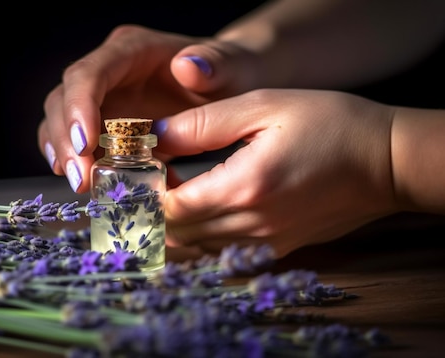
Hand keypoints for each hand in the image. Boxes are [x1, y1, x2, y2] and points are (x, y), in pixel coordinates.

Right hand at [38, 24, 262, 191]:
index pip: (90, 73)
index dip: (80, 107)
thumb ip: (216, 64)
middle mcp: (108, 70)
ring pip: (61, 120)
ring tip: (82, 186)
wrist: (229, 85)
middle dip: (66, 140)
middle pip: (64, 98)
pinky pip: (75, 140)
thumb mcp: (233, 68)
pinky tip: (85, 183)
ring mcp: (102, 97)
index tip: (84, 144)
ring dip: (64, 154)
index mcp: (132, 50)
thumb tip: (187, 66)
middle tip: (81, 180)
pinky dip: (74, 161)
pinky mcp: (104, 122)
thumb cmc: (231, 74)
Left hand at [159, 88, 396, 257]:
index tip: (148, 167)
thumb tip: (157, 134)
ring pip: (198, 246)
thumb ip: (203, 124)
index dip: (150, 190)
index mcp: (243, 187)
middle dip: (161, 207)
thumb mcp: (263, 106)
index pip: (171, 207)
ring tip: (186, 186)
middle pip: (179, 233)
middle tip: (162, 175)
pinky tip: (213, 202)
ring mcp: (266, 243)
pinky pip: (223, 249)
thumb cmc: (329, 123)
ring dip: (182, 221)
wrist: (385, 161)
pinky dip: (206, 232)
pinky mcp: (278, 248)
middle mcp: (251, 225)